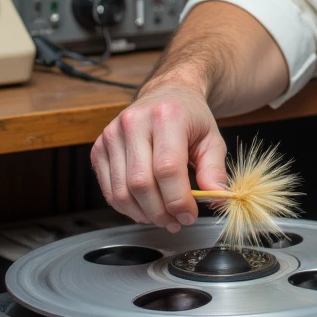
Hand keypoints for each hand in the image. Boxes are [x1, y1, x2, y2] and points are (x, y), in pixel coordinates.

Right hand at [90, 81, 227, 232]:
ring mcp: (112, 134)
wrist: (166, 94)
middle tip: (176, 222)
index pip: (167, 168)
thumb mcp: (212, 139)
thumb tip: (217, 199)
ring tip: (162, 218)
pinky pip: (108, 190)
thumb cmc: (190, 117)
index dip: (178, 200)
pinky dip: (126, 207)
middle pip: (141, 183)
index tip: (189, 215)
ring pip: (122, 191)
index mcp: (166, 116)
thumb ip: (215, 169)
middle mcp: (134, 122)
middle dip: (160, 212)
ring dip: (143, 214)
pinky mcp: (99, 148)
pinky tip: (144, 208)